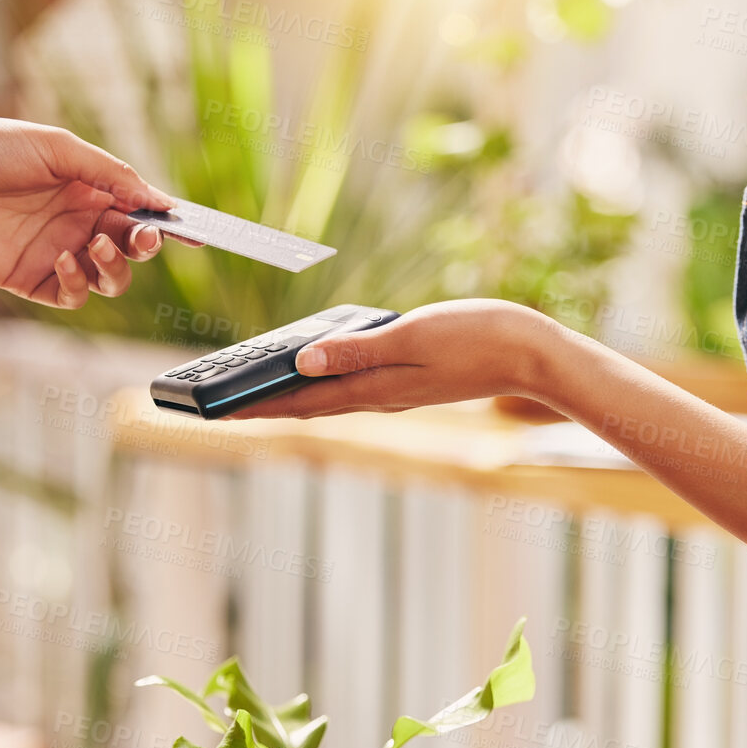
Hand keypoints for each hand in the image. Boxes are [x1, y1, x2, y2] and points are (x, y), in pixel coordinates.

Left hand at [0, 116, 176, 307]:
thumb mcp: (58, 148)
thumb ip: (111, 175)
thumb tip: (157, 201)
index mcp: (88, 190)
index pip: (141, 212)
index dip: (170, 225)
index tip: (197, 233)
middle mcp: (77, 224)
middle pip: (133, 249)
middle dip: (146, 245)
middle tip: (140, 235)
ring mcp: (57, 253)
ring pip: (111, 279)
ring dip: (116, 267)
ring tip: (96, 244)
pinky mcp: (32, 279)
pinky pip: (74, 296)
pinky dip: (78, 281)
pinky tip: (62, 257)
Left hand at [226, 299, 555, 418]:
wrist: (533, 354)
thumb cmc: (478, 338)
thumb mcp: (413, 336)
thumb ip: (357, 351)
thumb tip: (302, 362)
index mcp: (376, 388)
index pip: (300, 401)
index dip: (253, 405)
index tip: (213, 411)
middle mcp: (381, 397)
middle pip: (308, 405)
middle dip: (261, 406)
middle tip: (218, 406)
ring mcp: (397, 392)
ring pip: (330, 399)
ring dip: (290, 397)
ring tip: (253, 390)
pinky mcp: (413, 382)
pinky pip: (354, 387)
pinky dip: (324, 385)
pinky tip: (316, 371)